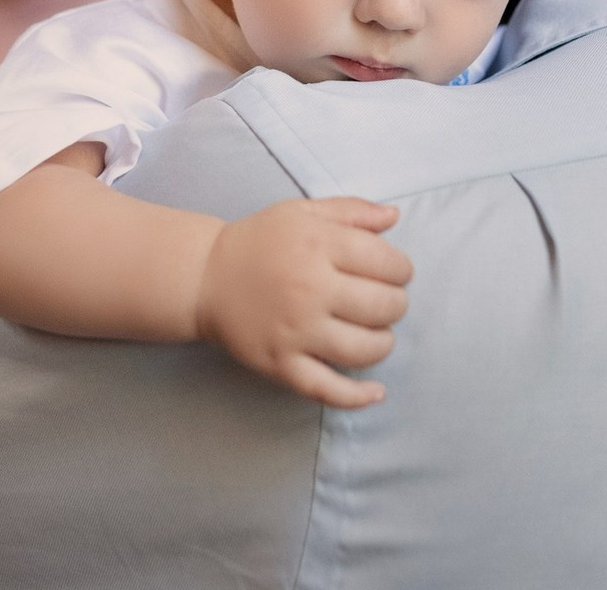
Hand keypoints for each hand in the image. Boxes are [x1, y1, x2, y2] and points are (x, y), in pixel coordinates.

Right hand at [194, 197, 412, 409]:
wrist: (205, 277)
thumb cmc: (260, 242)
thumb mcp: (302, 211)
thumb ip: (351, 210)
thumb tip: (394, 216)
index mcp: (317, 245)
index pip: (385, 262)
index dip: (401, 269)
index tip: (396, 273)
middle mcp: (309, 288)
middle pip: (381, 307)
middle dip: (395, 304)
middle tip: (385, 301)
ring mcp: (295, 331)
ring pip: (363, 350)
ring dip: (383, 343)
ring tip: (377, 333)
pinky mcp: (281, 364)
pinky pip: (327, 389)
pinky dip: (357, 397)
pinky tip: (376, 392)